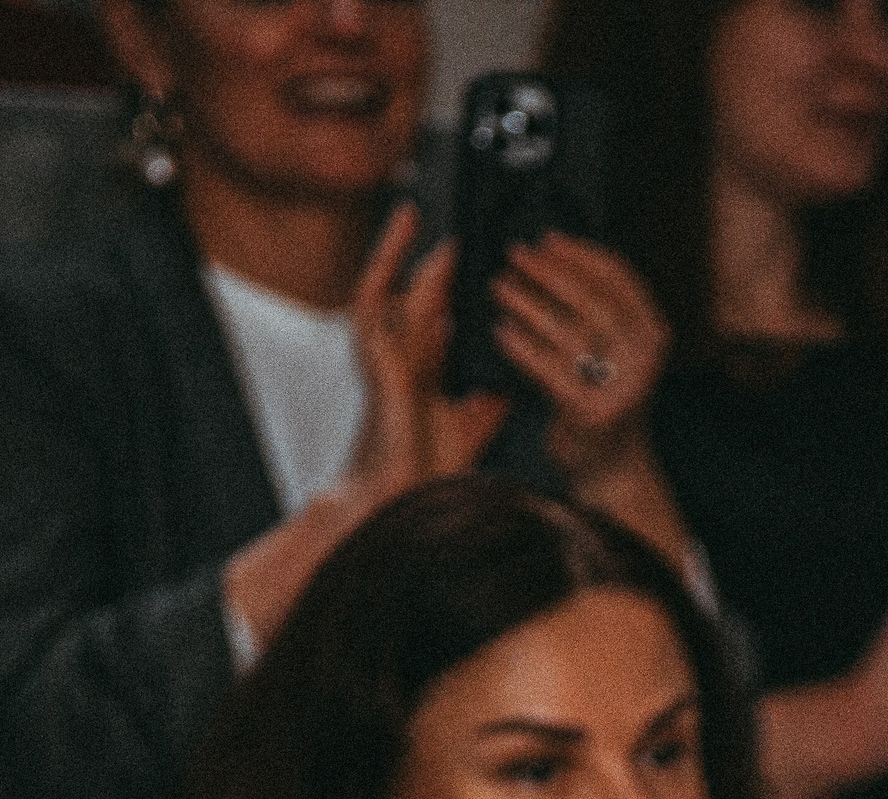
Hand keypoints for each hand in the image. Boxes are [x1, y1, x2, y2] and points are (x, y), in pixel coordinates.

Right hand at [345, 202, 510, 505]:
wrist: (403, 496)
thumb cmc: (429, 470)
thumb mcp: (476, 422)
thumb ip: (490, 394)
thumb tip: (515, 372)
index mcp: (424, 370)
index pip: (440, 316)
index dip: (457, 287)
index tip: (480, 257)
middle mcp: (402, 355)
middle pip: (417, 294)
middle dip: (435, 260)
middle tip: (457, 220)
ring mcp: (384, 354)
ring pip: (389, 286)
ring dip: (399, 250)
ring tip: (415, 212)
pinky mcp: (375, 356)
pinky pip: (373, 300)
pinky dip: (384, 267)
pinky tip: (398, 242)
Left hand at [491, 233, 671, 489]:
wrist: (611, 470)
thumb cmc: (603, 400)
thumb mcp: (613, 352)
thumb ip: (594, 312)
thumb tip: (545, 257)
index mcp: (654, 336)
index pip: (621, 280)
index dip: (582, 253)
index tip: (548, 238)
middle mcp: (644, 361)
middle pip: (594, 302)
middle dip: (552, 272)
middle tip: (516, 254)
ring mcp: (621, 389)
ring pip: (570, 334)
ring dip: (529, 304)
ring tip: (500, 286)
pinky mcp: (592, 415)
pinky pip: (550, 371)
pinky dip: (522, 349)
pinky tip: (501, 332)